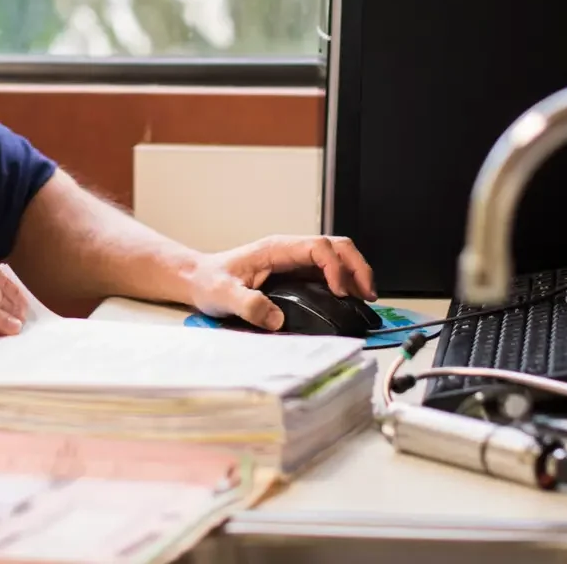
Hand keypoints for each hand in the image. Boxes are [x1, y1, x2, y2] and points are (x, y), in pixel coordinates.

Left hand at [185, 234, 376, 330]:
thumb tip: (276, 319)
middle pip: (337, 246)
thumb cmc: (209, 281)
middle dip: (357, 267)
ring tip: (366, 298)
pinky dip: (346, 282)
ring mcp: (294, 261)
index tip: (341, 292)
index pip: (318, 247)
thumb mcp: (222, 294)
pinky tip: (351, 299)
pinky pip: (328, 271)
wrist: (198, 278)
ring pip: (337, 256)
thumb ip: (247, 305)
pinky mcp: (296, 274)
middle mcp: (290, 251)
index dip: (335, 268)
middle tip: (368, 294)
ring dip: (356, 273)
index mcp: (277, 249)